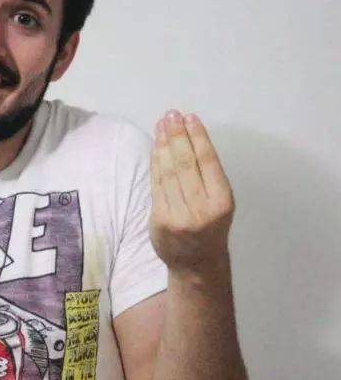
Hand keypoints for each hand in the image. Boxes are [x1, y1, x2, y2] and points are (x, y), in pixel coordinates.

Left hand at [150, 110, 234, 274]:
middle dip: (177, 135)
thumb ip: (207, 175)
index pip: (208, 161)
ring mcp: (179, 215)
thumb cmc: (210, 226)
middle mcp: (201, 208)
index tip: (189, 117)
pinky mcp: (160, 220)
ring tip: (161, 125)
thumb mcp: (219, 202)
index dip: (198, 136)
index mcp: (222, 201)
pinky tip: (156, 147)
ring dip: (163, 145)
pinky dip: (155, 163)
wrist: (197, 264)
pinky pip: (156, 184)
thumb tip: (190, 136)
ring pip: (168, 172)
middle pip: (185, 163)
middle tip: (170, 115)